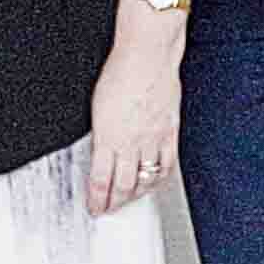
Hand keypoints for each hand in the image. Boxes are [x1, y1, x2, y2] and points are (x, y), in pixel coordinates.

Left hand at [87, 7, 185, 215]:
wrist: (148, 53)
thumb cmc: (120, 70)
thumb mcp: (97, 105)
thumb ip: (101, 133)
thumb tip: (100, 152)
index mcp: (108, 135)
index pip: (100, 179)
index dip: (96, 199)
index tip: (93, 207)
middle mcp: (131, 141)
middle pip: (123, 185)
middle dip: (114, 203)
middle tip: (109, 209)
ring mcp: (153, 138)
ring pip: (145, 179)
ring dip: (135, 195)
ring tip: (128, 200)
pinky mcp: (170, 131)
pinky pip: (167, 165)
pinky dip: (159, 179)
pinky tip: (153, 182)